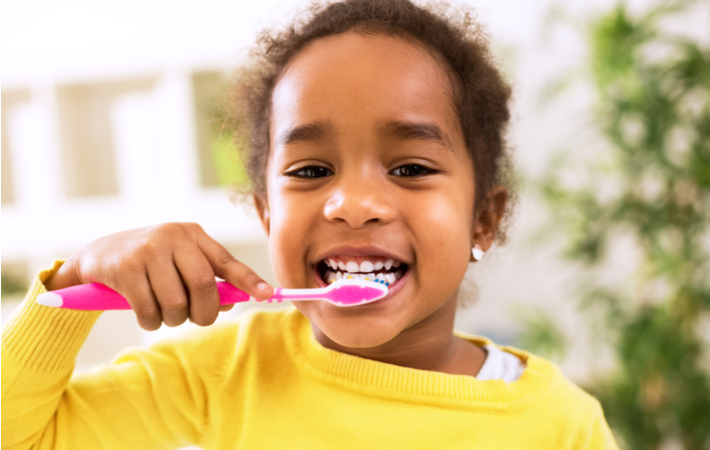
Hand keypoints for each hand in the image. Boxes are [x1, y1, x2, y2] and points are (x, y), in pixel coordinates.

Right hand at [44, 223, 273, 329]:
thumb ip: (207, 280)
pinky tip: (144, 313)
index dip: (249, 281)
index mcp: (193, 235)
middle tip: (196, 319)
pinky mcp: (126, 268)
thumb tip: (234, 301)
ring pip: (176, 302)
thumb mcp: (180, 263)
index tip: (268, 295)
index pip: (228, 261)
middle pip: (204, 286)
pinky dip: (151, 321)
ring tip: (163, 314)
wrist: (98, 256)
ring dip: (173, 319)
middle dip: (204, 313)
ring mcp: (148, 250)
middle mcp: (174, 237)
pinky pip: (149, 310)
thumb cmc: (150, 264)